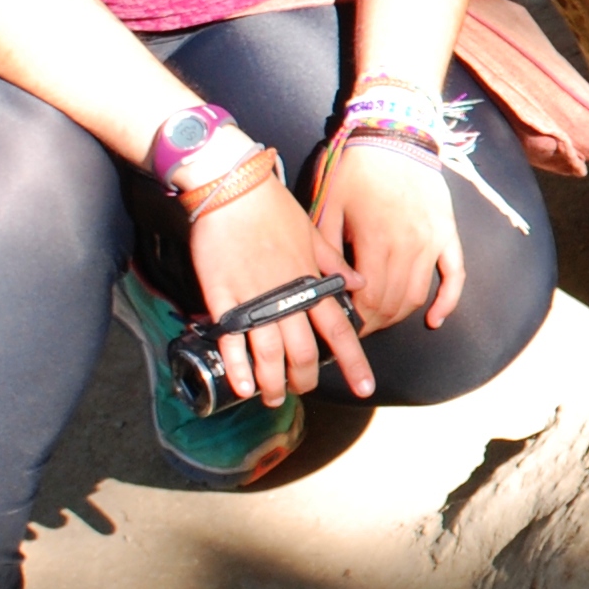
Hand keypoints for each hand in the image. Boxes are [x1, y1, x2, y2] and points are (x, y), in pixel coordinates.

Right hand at [190, 174, 374, 401]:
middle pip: (304, 354)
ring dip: (272, 384)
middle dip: (305, 379)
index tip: (365, 387)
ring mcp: (254, 301)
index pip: (340, 332)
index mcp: (312, 283)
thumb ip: (334, 265)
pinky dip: (239, 368)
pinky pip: (233, 342)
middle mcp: (287, 298)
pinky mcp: (223, 299)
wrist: (233, 190)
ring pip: (269, 356)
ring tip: (272, 397)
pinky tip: (243, 387)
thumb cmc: (274, 209)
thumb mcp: (313, 234)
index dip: (353, 363)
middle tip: (302, 391)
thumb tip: (359, 285)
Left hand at [313, 142, 464, 337]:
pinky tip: (435, 321)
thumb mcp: (330, 205)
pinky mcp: (448, 235)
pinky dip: (447, 302)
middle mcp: (409, 245)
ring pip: (418, 294)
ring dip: (399, 315)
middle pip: (393, 303)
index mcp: (376, 239)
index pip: (369, 300)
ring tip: (381, 320)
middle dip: (373, 323)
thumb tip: (336, 289)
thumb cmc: (357, 169)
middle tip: (357, 328)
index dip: (356, 321)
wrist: (396, 135)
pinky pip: (455, 276)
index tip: (344, 327)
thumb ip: (329, 250)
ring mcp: (433, 241)